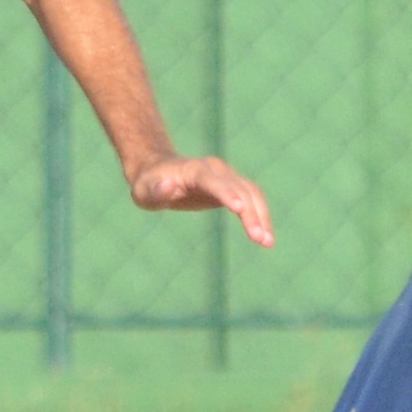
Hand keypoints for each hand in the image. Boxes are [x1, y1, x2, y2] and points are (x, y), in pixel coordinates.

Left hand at [128, 153, 274, 247]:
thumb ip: (157, 191)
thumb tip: (169, 185)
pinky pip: (253, 198)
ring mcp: (227, 176)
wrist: (159, 172)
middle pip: (238, 189)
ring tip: (267, 242)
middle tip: (259, 239)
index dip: (226, 193)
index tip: (239, 209)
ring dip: (262, 216)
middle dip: (251, 213)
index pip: (213, 181)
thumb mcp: (144, 191)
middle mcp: (216, 169)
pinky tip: (265, 236)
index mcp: (195, 170)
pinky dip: (261, 215)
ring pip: (251, 193)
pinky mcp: (233, 186)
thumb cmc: (149, 185)